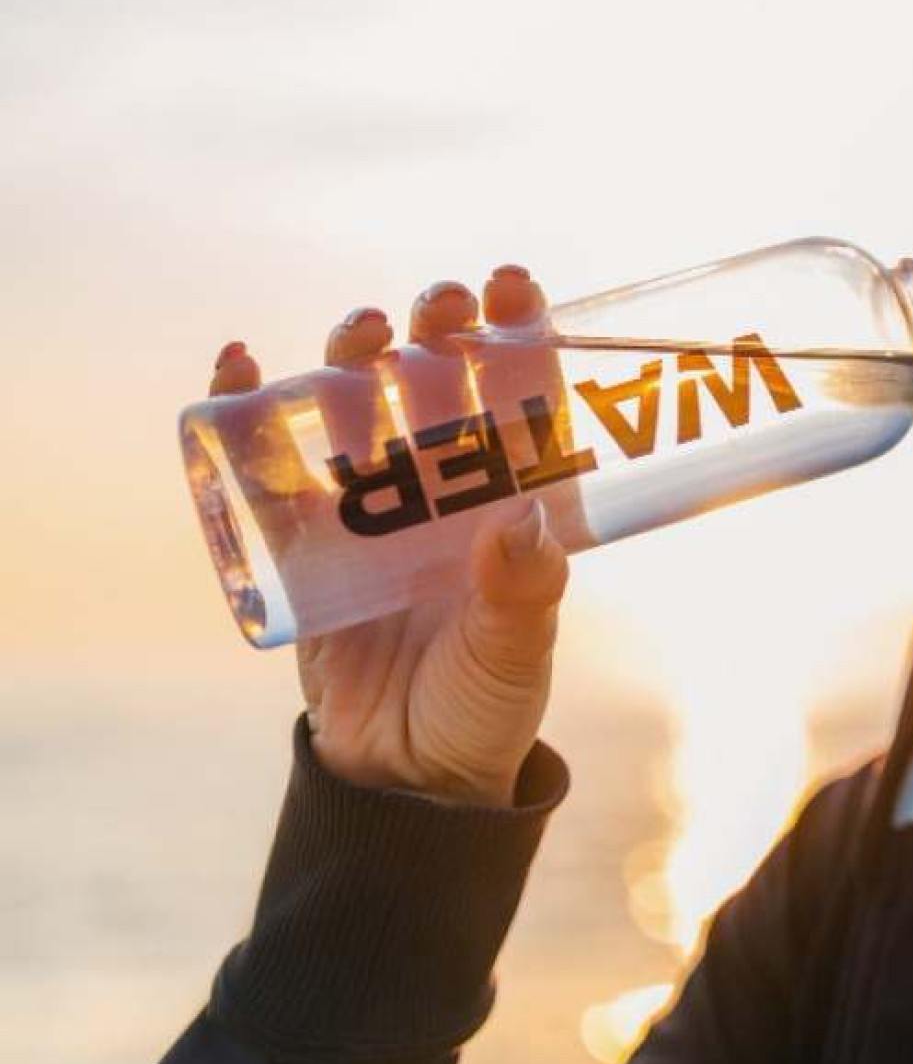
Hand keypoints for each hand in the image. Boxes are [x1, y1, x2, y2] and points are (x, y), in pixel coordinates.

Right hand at [208, 265, 571, 806]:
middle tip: (440, 306)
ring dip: (353, 356)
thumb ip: (523, 594)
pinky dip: (244, 412)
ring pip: (355, 407)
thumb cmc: (484, 705)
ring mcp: (368, 508)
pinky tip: (238, 364)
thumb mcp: (516, 652)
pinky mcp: (299, 542)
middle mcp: (442, 488)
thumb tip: (519, 525)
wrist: (406, 778)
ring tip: (364, 331)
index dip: (516, 333)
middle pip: (434, 384)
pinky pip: (266, 468)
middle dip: (436, 332)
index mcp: (509, 499)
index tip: (512, 285)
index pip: (518, 397)